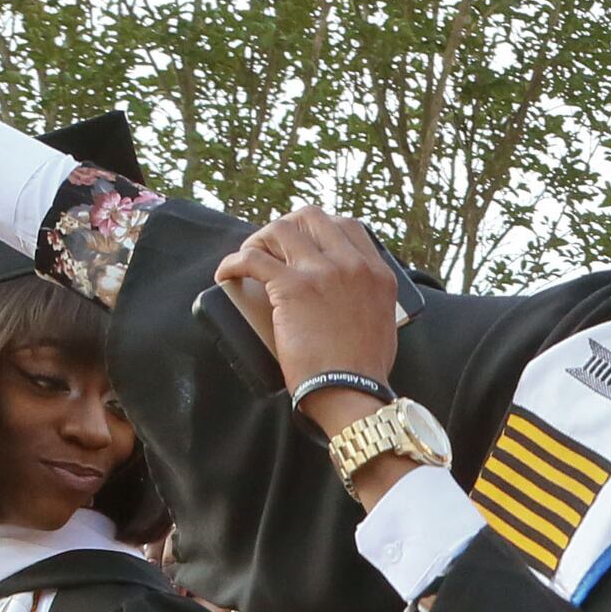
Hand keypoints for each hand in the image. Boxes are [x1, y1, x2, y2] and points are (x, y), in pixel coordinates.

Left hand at [220, 209, 399, 417]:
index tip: (303, 243)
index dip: (318, 229)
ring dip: (259, 240)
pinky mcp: (292, 287)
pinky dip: (233, 264)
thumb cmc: (363, 373)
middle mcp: (352, 265)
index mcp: (378, 274)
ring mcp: (322, 273)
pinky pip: (251, 259)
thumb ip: (368, 300)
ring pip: (280, 229)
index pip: (347, 226)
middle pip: (311, 217)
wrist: (351, 393)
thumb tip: (346, 296)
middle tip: (273, 247)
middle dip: (287, 226)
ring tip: (249, 258)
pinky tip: (226, 275)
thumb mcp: (384, 324)